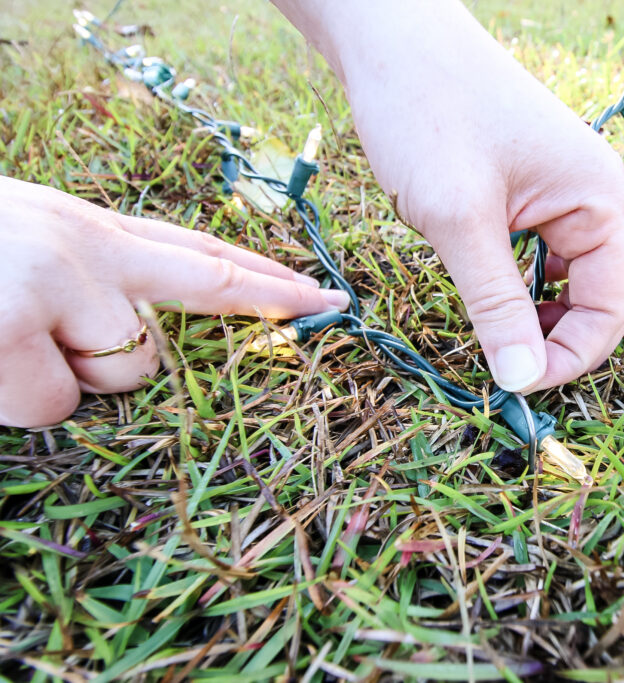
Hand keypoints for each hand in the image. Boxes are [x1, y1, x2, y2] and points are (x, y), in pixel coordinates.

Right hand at [0, 177, 348, 427]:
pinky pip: (54, 402)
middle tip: (329, 304)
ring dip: (70, 380)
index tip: (322, 294)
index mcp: (86, 230)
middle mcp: (86, 246)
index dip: (264, 277)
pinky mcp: (14, 324)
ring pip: (128, 372)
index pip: (197, 254)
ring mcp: (57, 281)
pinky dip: (17, 398)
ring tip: (6, 342)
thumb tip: (144, 336)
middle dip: (274, 302)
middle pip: (208, 290)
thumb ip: (91, 281)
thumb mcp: (26, 246)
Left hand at [274, 0, 623, 392]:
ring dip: (533, 311)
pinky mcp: (524, 186)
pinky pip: (535, 251)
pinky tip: (482, 287)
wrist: (389, 36)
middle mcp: (589, 194)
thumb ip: (495, 303)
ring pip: (563, 276)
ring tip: (491, 328)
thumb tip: (520, 380)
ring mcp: (557, 189)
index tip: (517, 383)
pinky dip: (514, 281)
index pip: (615, 302)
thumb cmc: (427, 111)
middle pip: (596, 293)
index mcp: (596, 197)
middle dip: (555, 337)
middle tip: (503, 366)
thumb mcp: (459, 219)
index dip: (572, 354)